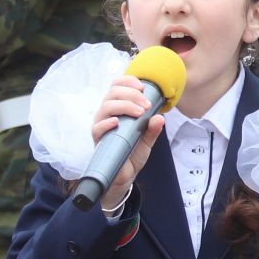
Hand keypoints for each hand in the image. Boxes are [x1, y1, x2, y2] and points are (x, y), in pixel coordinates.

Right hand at [92, 75, 165, 208]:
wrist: (125, 176)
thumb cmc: (133, 153)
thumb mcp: (147, 140)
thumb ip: (153, 129)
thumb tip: (160, 117)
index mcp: (118, 109)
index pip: (117, 87)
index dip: (128, 82)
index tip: (143, 87)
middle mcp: (107, 114)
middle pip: (112, 93)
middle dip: (131, 94)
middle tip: (146, 104)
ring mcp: (101, 126)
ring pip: (105, 106)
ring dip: (124, 106)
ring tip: (139, 113)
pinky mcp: (98, 140)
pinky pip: (97, 128)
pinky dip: (107, 123)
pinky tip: (117, 122)